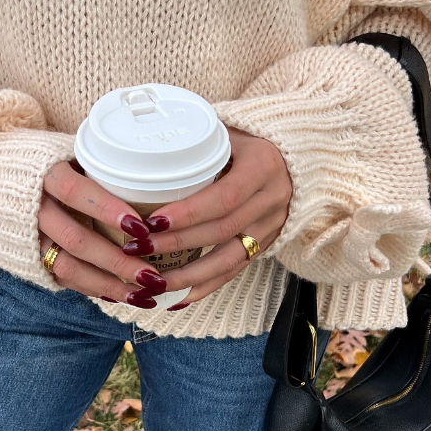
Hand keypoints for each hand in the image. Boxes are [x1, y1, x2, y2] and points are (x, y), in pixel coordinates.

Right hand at [38, 161, 168, 308]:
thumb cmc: (36, 162)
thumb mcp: (60, 150)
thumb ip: (93, 163)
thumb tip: (142, 171)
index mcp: (41, 174)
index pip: (74, 191)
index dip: (106, 209)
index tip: (141, 227)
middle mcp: (32, 209)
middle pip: (75, 239)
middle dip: (116, 261)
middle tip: (152, 275)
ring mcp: (27, 237)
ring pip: (67, 266)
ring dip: (107, 283)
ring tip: (142, 295)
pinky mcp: (26, 257)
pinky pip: (60, 278)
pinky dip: (90, 287)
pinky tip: (118, 294)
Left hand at [143, 128, 291, 306]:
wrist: (292, 157)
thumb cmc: (246, 140)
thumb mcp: (227, 132)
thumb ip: (194, 143)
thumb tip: (142, 150)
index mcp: (262, 166)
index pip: (224, 197)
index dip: (188, 213)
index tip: (152, 222)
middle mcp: (272, 199)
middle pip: (222, 230)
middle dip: (177, 244)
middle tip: (138, 248)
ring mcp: (271, 226)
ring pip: (229, 259)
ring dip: (187, 275)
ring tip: (152, 282)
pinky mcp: (265, 244)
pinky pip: (234, 270)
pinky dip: (204, 286)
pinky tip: (177, 298)